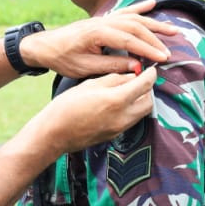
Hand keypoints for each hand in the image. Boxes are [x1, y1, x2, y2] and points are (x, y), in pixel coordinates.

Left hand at [22, 2, 175, 77]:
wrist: (45, 46)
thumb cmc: (62, 58)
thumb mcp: (84, 68)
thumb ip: (111, 66)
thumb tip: (136, 67)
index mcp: (97, 33)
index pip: (129, 40)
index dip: (147, 49)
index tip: (162, 59)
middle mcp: (103, 22)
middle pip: (135, 28)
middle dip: (155, 40)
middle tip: (169, 53)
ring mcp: (103, 19)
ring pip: (134, 18)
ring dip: (154, 25)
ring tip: (174, 31)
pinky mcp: (103, 19)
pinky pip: (125, 11)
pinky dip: (140, 8)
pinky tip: (153, 5)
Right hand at [37, 67, 156, 152]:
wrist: (54, 134)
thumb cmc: (66, 107)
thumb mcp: (89, 85)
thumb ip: (114, 79)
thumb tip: (130, 77)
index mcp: (116, 100)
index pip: (145, 85)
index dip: (150, 75)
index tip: (150, 70)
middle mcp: (122, 116)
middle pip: (149, 101)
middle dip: (147, 90)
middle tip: (139, 81)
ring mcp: (119, 128)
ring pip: (142, 113)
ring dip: (140, 101)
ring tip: (129, 92)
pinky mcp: (115, 135)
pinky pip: (131, 121)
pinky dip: (131, 111)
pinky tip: (119, 105)